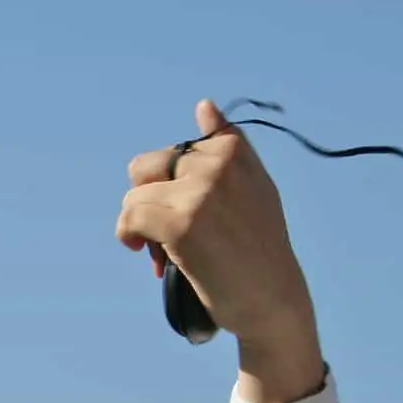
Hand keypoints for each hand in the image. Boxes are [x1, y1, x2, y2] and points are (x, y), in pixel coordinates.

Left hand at [119, 101, 324, 401]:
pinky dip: (131, 237)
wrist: (272, 299)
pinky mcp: (181, 222)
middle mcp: (218, 163)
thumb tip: (204, 104)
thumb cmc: (258, 248)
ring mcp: (200, 191)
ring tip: (166, 252)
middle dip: (148, 199)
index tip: (191, 212)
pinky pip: (130, 218)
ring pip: (134, 196)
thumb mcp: (253, 186)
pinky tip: (149, 256)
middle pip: (144, 167)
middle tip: (166, 234)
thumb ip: (226, 146)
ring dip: (141, 226)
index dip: (169, 185)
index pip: (173, 151)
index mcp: (233, 149)